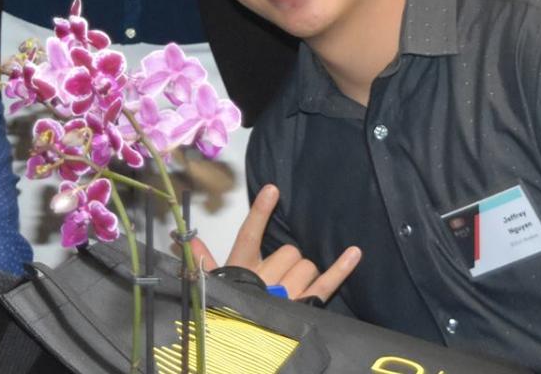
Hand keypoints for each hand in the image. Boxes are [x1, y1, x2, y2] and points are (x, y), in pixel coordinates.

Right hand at [186, 184, 361, 303]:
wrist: (242, 351)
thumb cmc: (229, 314)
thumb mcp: (214, 287)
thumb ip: (202, 261)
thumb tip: (186, 239)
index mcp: (241, 270)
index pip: (250, 235)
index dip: (261, 212)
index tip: (273, 190)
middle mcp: (265, 280)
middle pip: (289, 252)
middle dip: (288, 261)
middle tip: (279, 277)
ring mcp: (288, 294)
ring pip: (307, 265)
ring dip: (304, 273)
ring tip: (291, 289)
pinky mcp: (307, 306)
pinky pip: (327, 284)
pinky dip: (342, 268)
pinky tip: (354, 253)